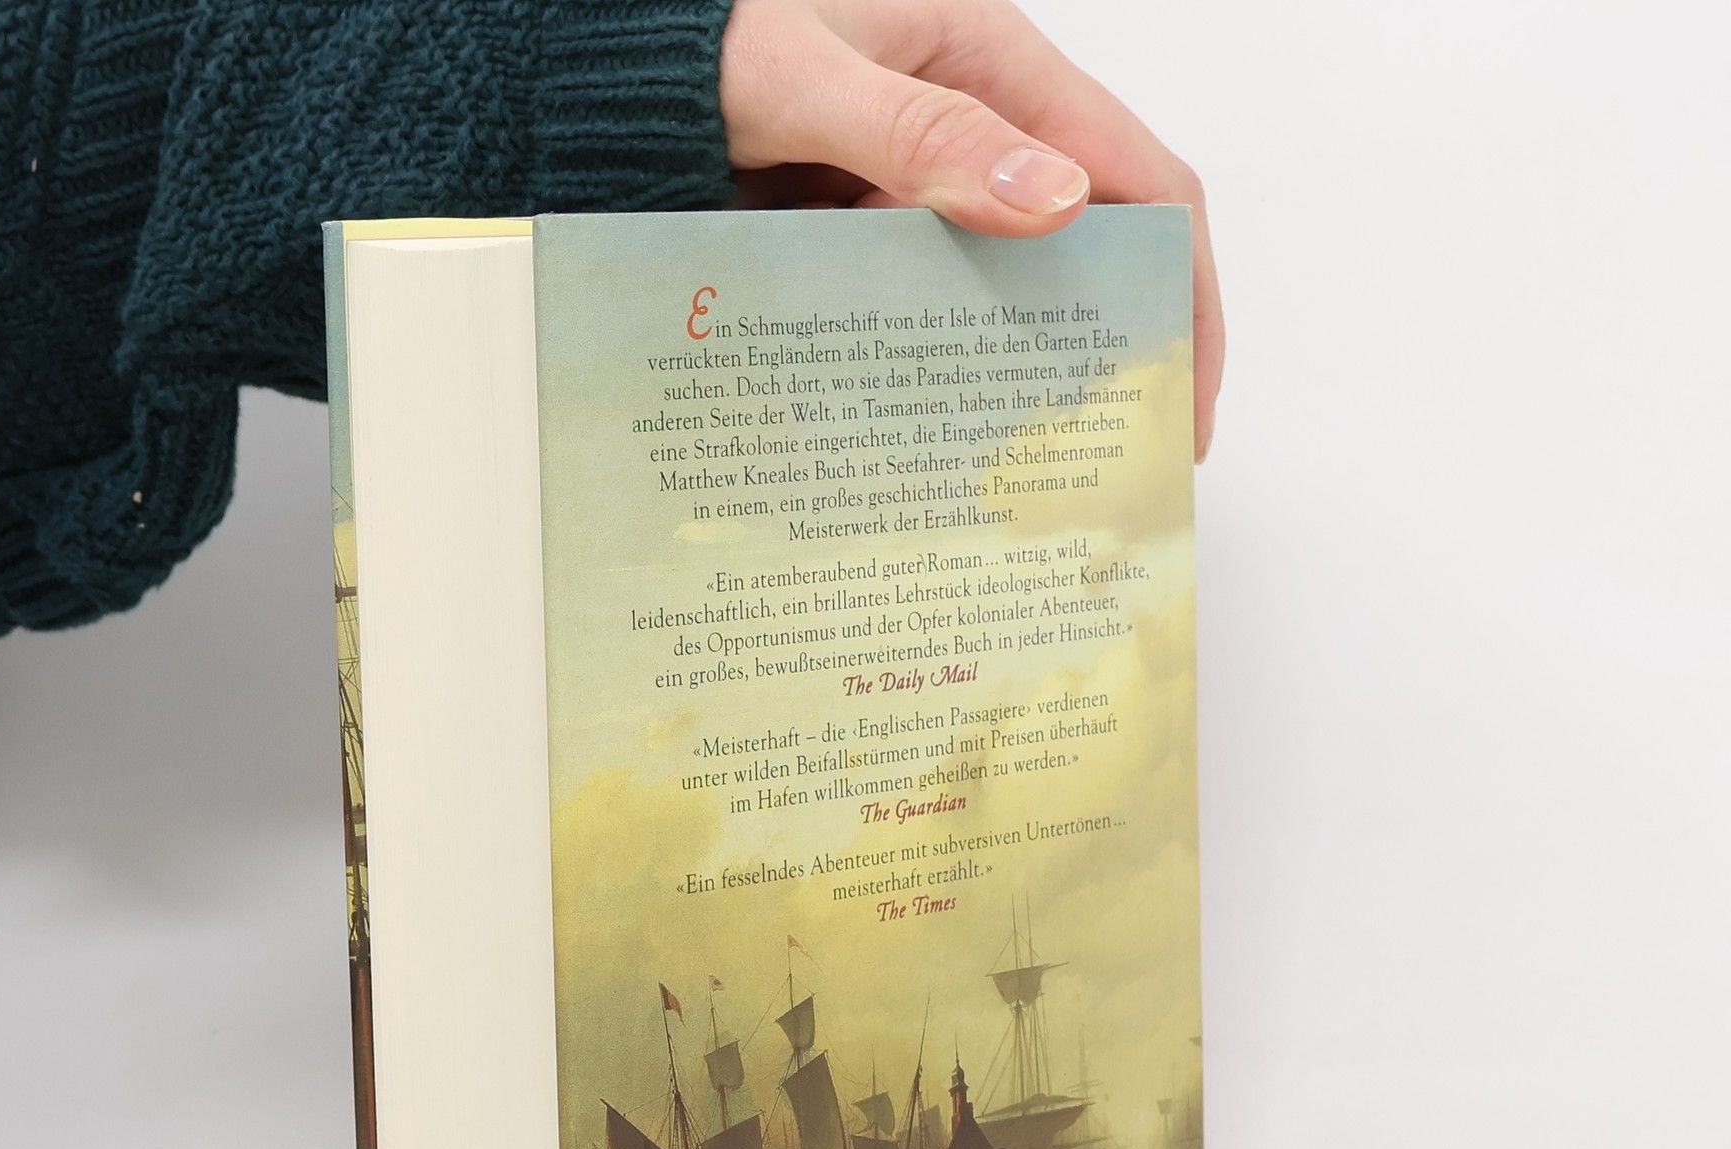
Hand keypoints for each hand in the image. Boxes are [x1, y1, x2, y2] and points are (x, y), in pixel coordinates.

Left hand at [720, 0, 1222, 459]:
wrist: (598, 70)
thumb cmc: (698, 40)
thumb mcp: (809, 79)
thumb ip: (920, 134)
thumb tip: (1051, 201)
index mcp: (994, 65)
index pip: (1141, 182)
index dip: (1181, 289)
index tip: (1185, 396)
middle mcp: (973, 127)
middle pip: (1086, 248)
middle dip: (1110, 349)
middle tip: (1114, 459)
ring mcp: (918, 187)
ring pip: (1002, 289)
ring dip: (1019, 370)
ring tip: (1027, 470)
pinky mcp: (864, 235)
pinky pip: (924, 305)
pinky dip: (937, 363)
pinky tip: (931, 428)